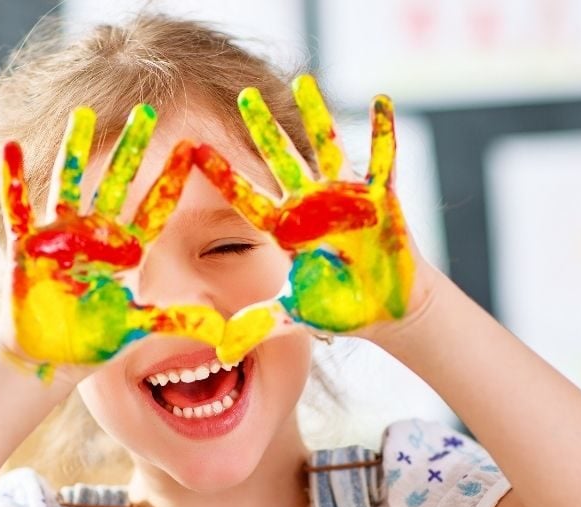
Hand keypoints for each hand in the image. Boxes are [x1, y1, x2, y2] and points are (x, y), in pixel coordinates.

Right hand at [0, 105, 224, 379]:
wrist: (50, 355)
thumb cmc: (93, 339)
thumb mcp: (137, 328)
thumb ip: (176, 322)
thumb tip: (223, 331)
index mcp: (125, 251)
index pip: (154, 208)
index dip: (171, 179)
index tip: (192, 147)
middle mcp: (95, 235)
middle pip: (117, 182)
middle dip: (132, 148)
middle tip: (147, 110)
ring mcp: (60, 237)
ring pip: (70, 183)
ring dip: (76, 150)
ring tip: (83, 115)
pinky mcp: (26, 247)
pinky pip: (17, 207)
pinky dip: (13, 180)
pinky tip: (10, 146)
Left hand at [194, 75, 439, 362]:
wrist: (386, 308)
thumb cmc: (338, 308)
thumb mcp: (294, 317)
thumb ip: (258, 326)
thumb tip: (222, 353)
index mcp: (286, 230)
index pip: (247, 199)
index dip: (223, 176)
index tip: (194, 152)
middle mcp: (311, 206)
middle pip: (280, 161)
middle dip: (262, 129)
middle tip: (243, 96)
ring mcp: (346, 198)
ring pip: (326, 149)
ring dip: (316, 116)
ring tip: (304, 80)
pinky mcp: (382, 199)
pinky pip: (383, 159)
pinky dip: (384, 131)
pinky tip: (381, 99)